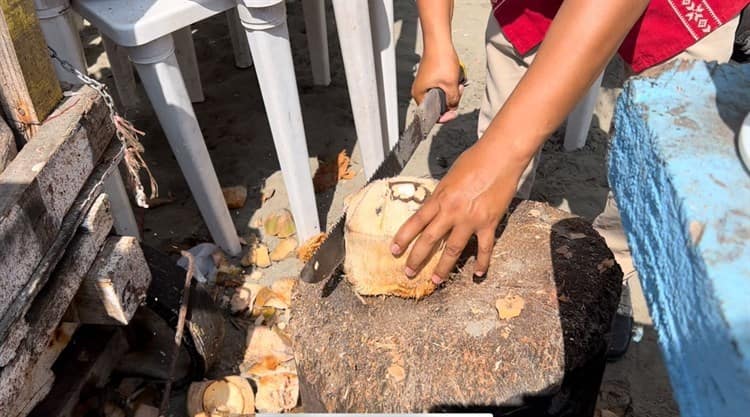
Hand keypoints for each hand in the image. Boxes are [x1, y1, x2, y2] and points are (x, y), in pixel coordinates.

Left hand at [390, 141, 525, 283]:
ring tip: (436, 281)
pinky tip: (478, 273)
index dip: (403, 238)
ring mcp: (471, 219)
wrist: (500, 156)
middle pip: (430, 240)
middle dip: (417, 258)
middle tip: (409, 272)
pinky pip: (484, 247)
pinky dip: (482, 262)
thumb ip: (440, 196)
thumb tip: (432, 209)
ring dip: (443, 267)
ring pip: (453, 249)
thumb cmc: (474, 161)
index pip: (416, 222)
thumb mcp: (449, 178)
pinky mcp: (489, 222)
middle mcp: (452, 211)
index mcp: (440, 198)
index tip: (394, 251)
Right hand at [412, 46, 462, 122]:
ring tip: (457, 82)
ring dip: (452, 92)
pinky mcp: (431, 78)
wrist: (439, 42)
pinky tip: (454, 78)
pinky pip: (442, 88)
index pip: (431, 115)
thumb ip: (453, 101)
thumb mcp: (451, 85)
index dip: (444, 116)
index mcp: (420, 95)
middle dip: (451, 101)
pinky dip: (449, 85)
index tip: (453, 113)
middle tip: (458, 92)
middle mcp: (420, 91)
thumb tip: (453, 108)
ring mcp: (426, 84)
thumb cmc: (440, 60)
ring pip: (442, 96)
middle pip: (438, 106)